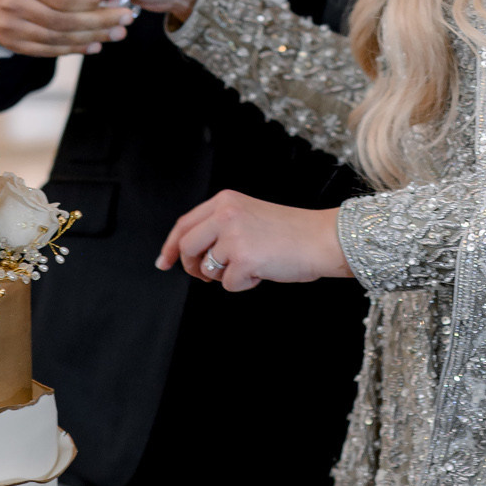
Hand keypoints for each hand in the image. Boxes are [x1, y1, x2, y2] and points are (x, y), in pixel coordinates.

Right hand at [0, 0, 134, 57]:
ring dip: (91, 38)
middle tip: (125, 18)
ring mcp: (7, 25)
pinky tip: (94, 45)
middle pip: (63, 20)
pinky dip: (72, 49)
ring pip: (58, 38)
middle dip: (99, 21)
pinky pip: (46, 49)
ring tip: (116, 33)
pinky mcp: (9, 40)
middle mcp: (9, 4)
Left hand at [157, 192, 348, 292]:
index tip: (164, 261)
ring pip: (207, 268)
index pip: (185, 223)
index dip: (171, 245)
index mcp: (225, 201)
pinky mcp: (244, 259)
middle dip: (192, 266)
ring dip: (226, 275)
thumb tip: (190, 253)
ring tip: (252, 264)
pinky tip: (262, 271)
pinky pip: (229, 284)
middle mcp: (225, 214)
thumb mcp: (249, 215)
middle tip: (206, 275)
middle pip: (187, 247)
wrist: (321, 239)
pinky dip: (244, 284)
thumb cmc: (292, 232)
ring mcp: (233, 237)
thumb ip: (220, 226)